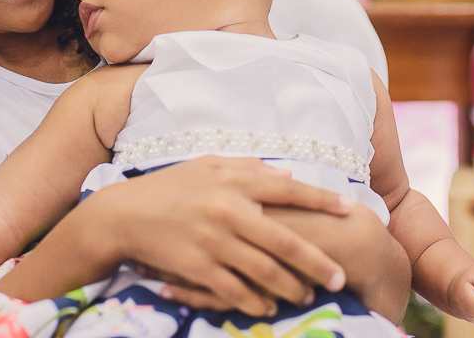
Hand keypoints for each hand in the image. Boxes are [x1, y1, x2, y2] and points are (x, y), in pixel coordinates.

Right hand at [90, 156, 352, 317]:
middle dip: (318, 262)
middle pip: (285, 241)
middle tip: (340, 278)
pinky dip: (256, 301)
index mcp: (233, 182)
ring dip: (291, 287)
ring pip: (265, 272)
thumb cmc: (168, 187)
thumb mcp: (206, 165)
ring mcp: (213, 242)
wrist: (123, 215)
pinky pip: (235, 291)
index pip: (288, 190)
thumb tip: (286, 173)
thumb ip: (247, 168)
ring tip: (308, 296)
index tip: (350, 210)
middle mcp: (228, 211)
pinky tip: (269, 307)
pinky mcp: (197, 268)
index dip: (321, 201)